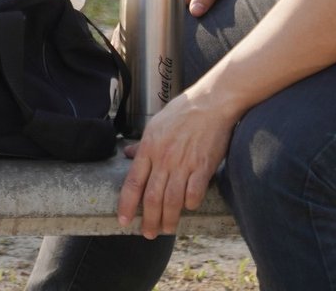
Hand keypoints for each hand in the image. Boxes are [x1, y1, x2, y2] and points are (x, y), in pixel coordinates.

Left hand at [117, 89, 234, 237]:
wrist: (211, 101)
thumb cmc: (183, 111)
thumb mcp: (156, 123)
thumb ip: (142, 144)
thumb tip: (127, 153)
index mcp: (150, 147)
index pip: (133, 183)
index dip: (127, 205)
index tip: (123, 220)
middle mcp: (164, 158)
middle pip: (152, 197)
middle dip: (149, 219)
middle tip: (148, 233)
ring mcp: (184, 163)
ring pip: (172, 200)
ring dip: (169, 219)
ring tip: (167, 229)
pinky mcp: (203, 166)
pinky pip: (194, 192)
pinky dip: (190, 204)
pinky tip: (189, 208)